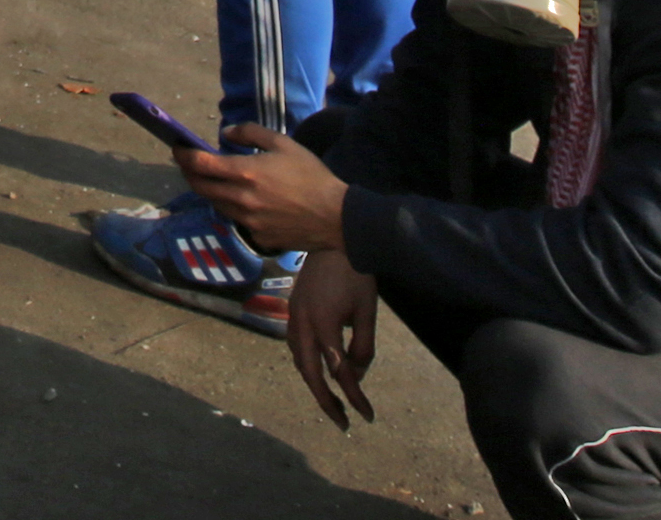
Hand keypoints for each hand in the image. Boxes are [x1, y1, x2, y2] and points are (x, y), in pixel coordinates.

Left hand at [181, 126, 347, 255]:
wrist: (337, 217)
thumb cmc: (312, 176)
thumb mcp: (284, 144)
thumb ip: (251, 132)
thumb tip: (225, 132)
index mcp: (245, 173)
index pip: (200, 164)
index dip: (183, 155)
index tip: (177, 148)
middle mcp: (240, 199)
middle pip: (200, 187)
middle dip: (189, 173)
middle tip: (188, 164)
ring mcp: (247, 222)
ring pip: (216, 204)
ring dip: (209, 191)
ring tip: (213, 179)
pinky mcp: (257, 238)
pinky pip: (236, 221)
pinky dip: (233, 208)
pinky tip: (243, 201)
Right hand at [285, 245, 383, 431]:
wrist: (334, 238)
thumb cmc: (356, 275)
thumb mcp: (367, 313)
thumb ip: (362, 348)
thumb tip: (354, 376)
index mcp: (323, 324)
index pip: (339, 371)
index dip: (355, 396)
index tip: (367, 416)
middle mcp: (303, 323)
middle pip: (309, 372)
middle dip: (325, 400)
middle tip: (342, 422)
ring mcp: (294, 314)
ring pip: (297, 358)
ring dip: (312, 381)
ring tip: (330, 399)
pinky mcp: (293, 307)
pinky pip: (294, 343)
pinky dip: (304, 361)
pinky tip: (316, 365)